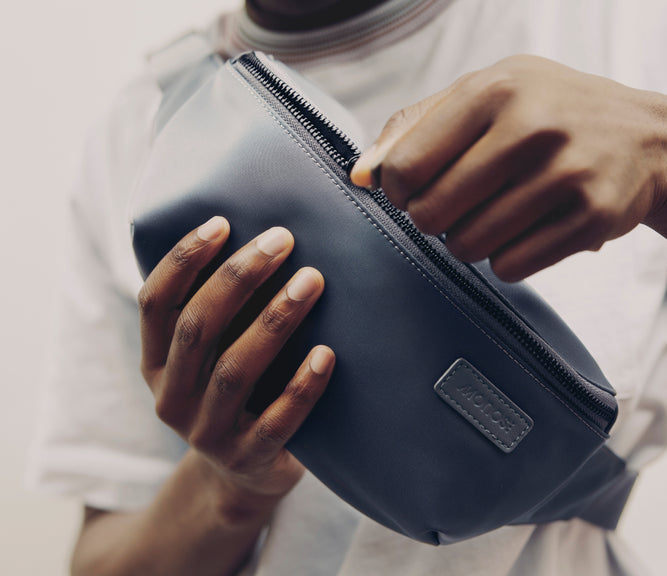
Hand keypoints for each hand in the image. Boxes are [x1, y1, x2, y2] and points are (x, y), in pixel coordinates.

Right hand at [138, 217, 333, 516]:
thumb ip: (221, 312)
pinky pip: (277, 421)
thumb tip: (262, 238)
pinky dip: (302, 385)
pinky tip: (327, 353)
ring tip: (312, 280)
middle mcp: (172, 398)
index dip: (184, 260)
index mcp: (156, 364)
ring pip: (235, 370)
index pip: (155, 303)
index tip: (222, 222)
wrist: (244, 473)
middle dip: (238, 277)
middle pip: (197, 327)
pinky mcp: (248, 458)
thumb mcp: (211, 357)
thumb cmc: (235, 394)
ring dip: (275, 320)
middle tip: (282, 240)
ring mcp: (207, 433)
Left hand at [351, 55, 666, 280]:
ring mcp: (567, 174)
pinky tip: (522, 231)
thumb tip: (360, 176)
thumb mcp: (483, 94)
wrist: (644, 136)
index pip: (405, 166)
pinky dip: (504, 259)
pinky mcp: (592, 219)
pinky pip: (509, 268)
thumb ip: (413, 127)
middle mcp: (532, 127)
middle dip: (431, 220)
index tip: (413, 192)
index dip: (398, 192)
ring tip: (490, 216)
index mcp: (493, 89)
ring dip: (466, 242)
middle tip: (453, 207)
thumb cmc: (545, 112)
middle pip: (431, 214)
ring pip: (468, 247)